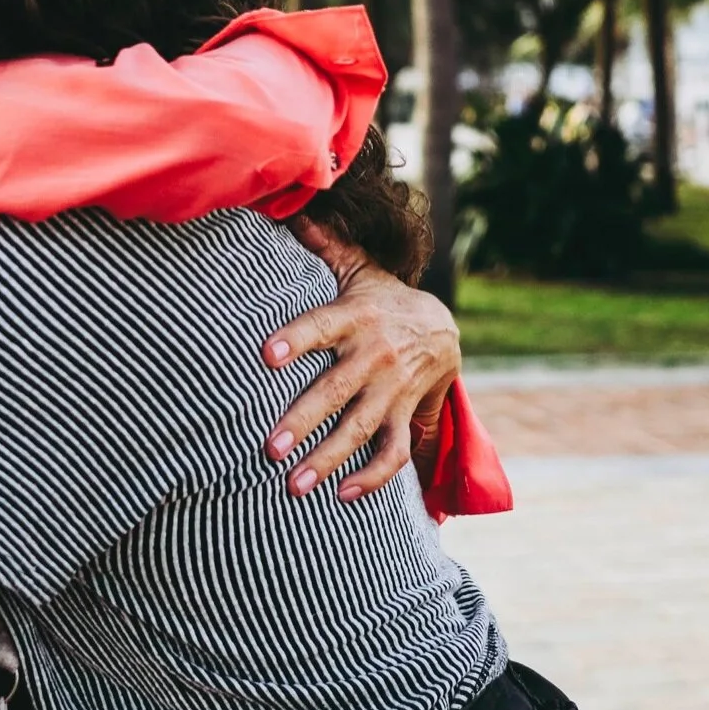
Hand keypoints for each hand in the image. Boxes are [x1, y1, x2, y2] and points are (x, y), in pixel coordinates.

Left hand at [262, 218, 460, 500]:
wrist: (442, 327)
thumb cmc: (382, 300)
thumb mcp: (360, 271)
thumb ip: (325, 248)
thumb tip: (291, 213)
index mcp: (356, 317)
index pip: (322, 325)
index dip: (296, 337)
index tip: (266, 354)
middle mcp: (374, 356)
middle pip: (335, 391)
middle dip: (302, 421)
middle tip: (268, 449)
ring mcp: (392, 390)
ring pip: (362, 430)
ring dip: (328, 460)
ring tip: (293, 486)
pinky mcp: (407, 415)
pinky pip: (393, 452)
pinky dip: (372, 477)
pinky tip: (343, 496)